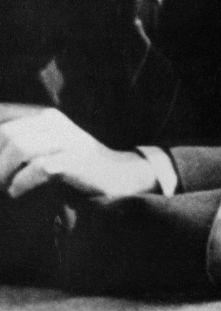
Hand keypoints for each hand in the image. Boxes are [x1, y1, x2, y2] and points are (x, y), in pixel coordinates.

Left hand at [0, 105, 157, 197]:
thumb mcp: (47, 148)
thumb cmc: (76, 167)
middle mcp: (56, 123)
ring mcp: (67, 140)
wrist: (119, 176)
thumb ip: (20, 146)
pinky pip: (39, 168)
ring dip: (3, 173)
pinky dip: (22, 183)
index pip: (4, 123)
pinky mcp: (75, 160)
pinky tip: (17, 192)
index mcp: (46, 117)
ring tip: (5, 188)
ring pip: (20, 147)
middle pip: (8, 135)